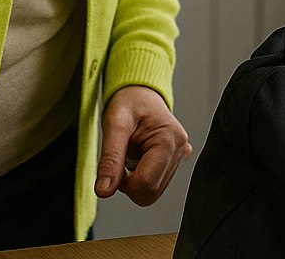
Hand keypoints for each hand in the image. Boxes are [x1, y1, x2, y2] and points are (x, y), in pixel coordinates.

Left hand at [95, 85, 191, 205]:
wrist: (140, 92)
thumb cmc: (129, 102)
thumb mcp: (114, 125)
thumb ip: (109, 159)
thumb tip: (104, 190)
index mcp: (169, 139)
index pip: (145, 184)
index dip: (123, 183)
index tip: (115, 166)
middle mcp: (180, 150)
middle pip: (150, 193)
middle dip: (129, 184)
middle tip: (121, 160)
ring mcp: (180, 157)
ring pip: (153, 192)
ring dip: (135, 181)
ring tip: (131, 154)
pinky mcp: (176, 162)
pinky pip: (157, 184)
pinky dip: (142, 177)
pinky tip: (140, 157)